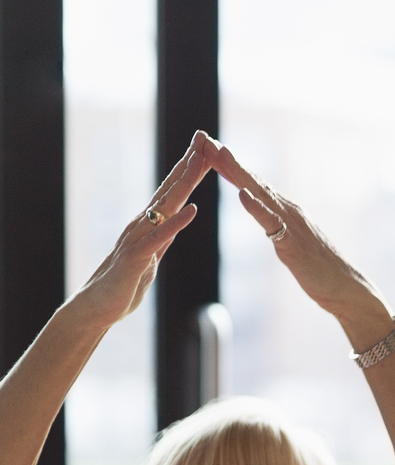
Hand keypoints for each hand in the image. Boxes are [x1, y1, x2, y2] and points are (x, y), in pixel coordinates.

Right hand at [68, 131, 215, 329]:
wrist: (99, 306)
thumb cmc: (126, 283)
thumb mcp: (153, 256)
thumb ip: (163, 237)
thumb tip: (174, 222)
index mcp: (150, 224)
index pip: (173, 191)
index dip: (189, 169)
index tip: (205, 148)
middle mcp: (143, 224)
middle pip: (171, 189)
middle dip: (188, 164)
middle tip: (204, 138)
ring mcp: (139, 238)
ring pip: (166, 206)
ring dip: (184, 183)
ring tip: (201, 161)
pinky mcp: (138, 257)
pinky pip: (160, 237)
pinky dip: (177, 223)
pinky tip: (192, 210)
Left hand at [214, 143, 394, 344]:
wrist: (345, 288)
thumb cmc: (320, 270)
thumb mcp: (291, 242)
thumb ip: (277, 224)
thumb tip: (264, 214)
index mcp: (286, 211)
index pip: (253, 184)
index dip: (230, 166)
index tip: (209, 148)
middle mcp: (289, 210)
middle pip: (252, 181)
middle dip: (227, 160)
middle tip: (203, 138)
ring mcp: (292, 224)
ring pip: (260, 194)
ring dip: (239, 173)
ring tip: (220, 153)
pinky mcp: (292, 244)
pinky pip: (271, 222)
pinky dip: (256, 207)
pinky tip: (243, 195)